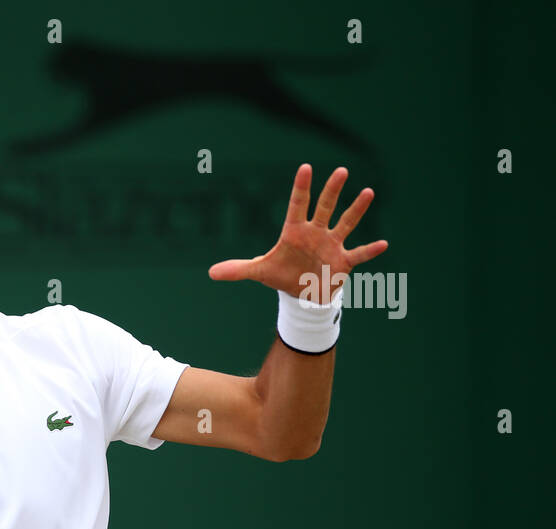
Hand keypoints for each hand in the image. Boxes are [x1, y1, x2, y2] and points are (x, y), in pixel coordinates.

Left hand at [208, 164, 388, 298]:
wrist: (302, 294)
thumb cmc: (282, 275)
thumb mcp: (259, 272)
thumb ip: (238, 269)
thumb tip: (211, 273)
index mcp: (295, 232)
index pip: (297, 205)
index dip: (300, 188)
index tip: (306, 168)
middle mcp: (316, 233)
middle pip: (324, 208)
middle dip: (331, 191)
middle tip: (341, 171)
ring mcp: (332, 245)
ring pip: (345, 223)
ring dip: (356, 210)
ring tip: (368, 192)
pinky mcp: (343, 262)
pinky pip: (359, 254)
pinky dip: (370, 250)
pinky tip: (384, 243)